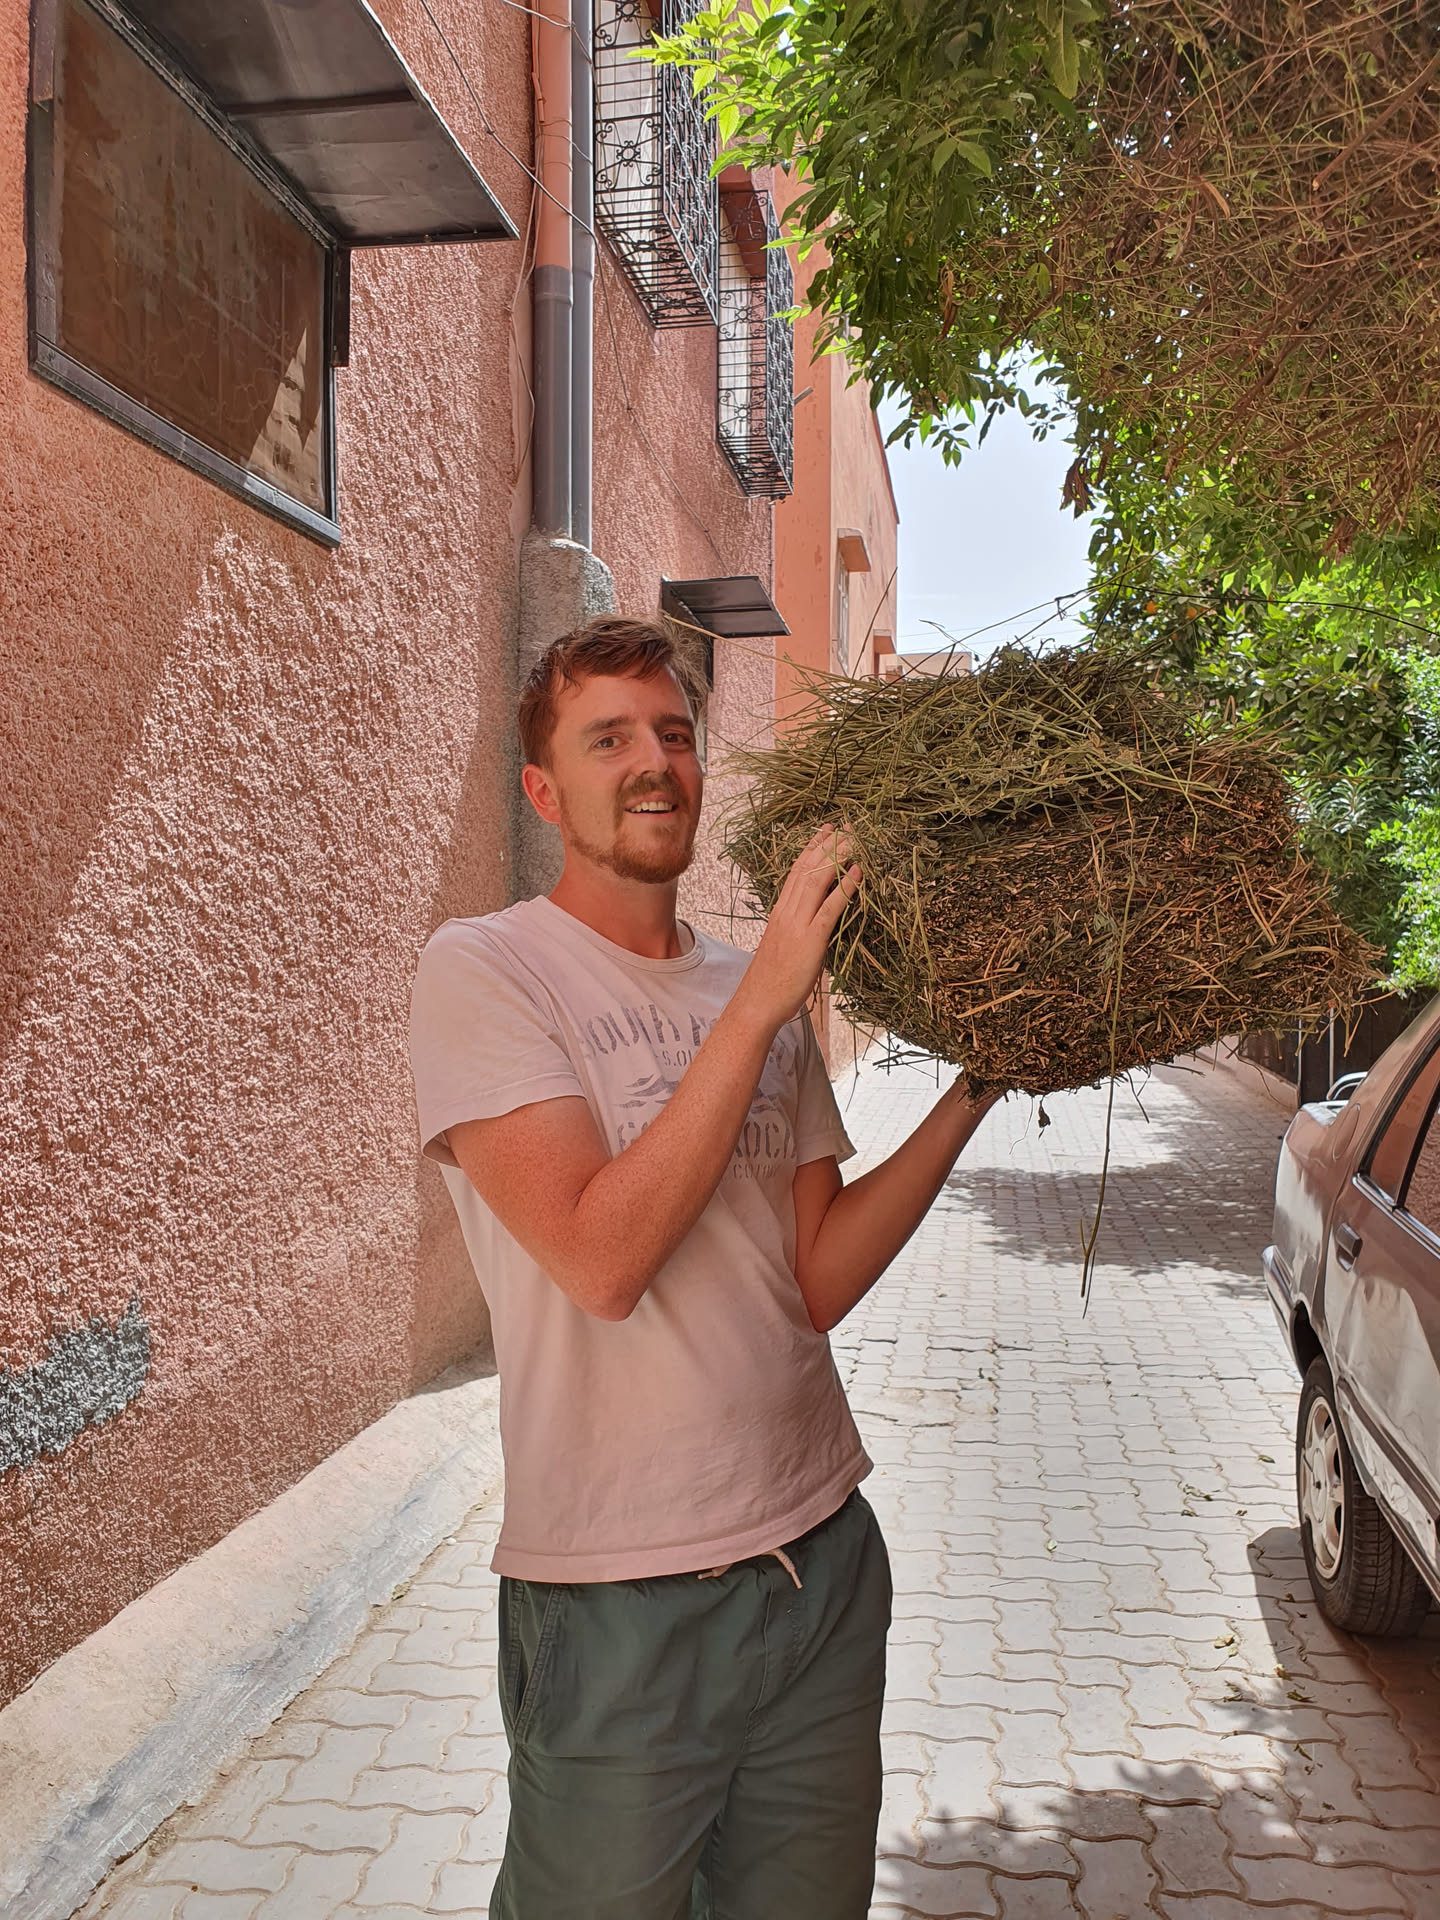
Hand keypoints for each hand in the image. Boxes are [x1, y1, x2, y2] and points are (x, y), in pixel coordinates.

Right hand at [736, 826, 861, 1030]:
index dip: (812, 848)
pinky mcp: (810, 940)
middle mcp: (787, 911)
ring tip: (856, 840)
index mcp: (780, 911)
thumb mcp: (783, 946)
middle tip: (847, 826)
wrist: (757, 1003)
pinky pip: (829, 908)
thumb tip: (815, 921)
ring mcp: (797, 924)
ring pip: (817, 880)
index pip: (796, 870)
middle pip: (808, 868)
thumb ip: (798, 928)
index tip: (826, 830)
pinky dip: (845, 887)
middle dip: (828, 844)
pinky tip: (858, 873)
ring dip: (838, 857)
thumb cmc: (771, 982)